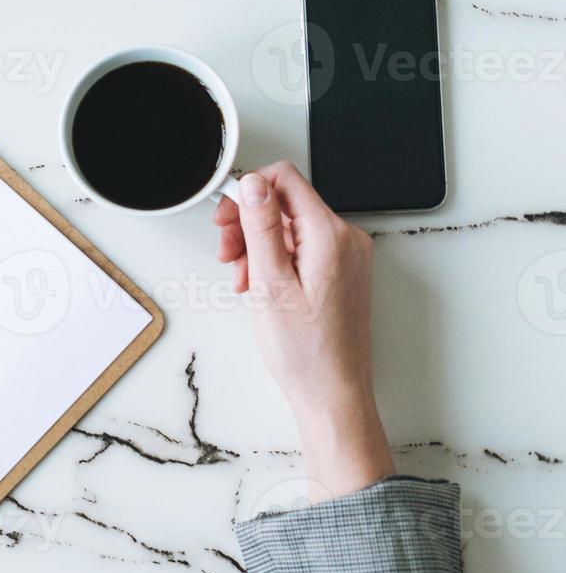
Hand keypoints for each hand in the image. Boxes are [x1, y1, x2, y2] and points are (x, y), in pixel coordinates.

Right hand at [214, 162, 394, 499]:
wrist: (332, 392)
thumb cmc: (306, 351)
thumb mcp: (270, 284)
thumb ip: (262, 228)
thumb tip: (253, 185)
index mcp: (330, 236)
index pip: (285, 180)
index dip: (247, 192)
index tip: (225, 217)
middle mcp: (345, 240)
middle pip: (286, 203)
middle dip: (248, 222)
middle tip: (226, 252)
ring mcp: (345, 257)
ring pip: (291, 227)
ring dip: (258, 244)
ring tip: (242, 278)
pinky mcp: (340, 273)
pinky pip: (301, 249)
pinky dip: (274, 260)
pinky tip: (259, 285)